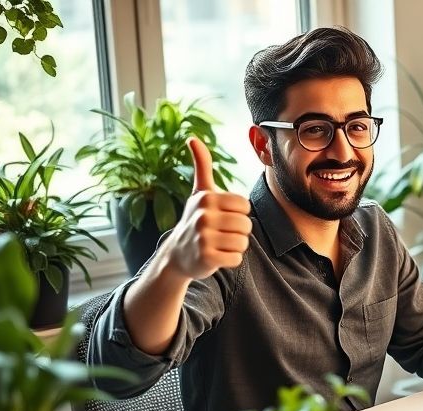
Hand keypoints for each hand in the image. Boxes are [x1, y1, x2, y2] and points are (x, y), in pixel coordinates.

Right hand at [162, 137, 252, 279]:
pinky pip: (236, 258)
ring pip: (243, 242)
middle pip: (246, 225)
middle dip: (238, 231)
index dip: (238, 213)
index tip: (223, 216)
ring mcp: (203, 238)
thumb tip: (192, 138)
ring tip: (218, 243)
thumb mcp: (199, 192)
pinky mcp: (206, 258)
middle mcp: (203, 216)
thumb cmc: (195, 219)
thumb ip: (202, 166)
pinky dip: (230, 260)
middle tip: (220, 232)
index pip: (245, 205)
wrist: (177, 254)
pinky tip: (216, 256)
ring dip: (235, 246)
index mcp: (206, 198)